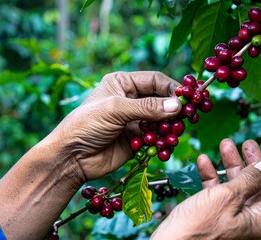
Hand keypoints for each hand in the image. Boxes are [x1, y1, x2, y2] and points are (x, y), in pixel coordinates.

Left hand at [51, 71, 180, 180]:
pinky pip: (158, 137)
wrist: (72, 157)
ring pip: (163, 120)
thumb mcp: (115, 109)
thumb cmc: (87, 124)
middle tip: (187, 118)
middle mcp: (131, 100)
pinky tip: (164, 147)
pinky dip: (163, 142)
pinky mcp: (138, 139)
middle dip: (174, 109)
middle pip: (162, 100)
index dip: (173, 88)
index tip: (188, 98)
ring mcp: (135, 120)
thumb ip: (147, 107)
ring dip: (170, 127)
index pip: (155, 80)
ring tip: (173, 134)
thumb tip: (177, 105)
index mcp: (123, 84)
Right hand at [151, 138, 260, 239]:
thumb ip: (247, 181)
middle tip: (247, 143)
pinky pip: (217, 191)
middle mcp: (247, 219)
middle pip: (258, 185)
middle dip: (253, 162)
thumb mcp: (226, 198)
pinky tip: (204, 161)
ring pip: (236, 185)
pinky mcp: (212, 213)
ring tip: (225, 145)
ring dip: (230, 164)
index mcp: (259, 220)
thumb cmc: (197, 228)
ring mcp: (229, 216)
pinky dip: (212, 175)